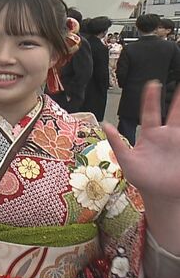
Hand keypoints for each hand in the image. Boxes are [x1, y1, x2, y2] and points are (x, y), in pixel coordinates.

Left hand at [103, 81, 179, 200]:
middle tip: (179, 83)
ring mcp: (178, 143)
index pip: (150, 112)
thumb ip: (117, 143)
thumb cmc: (141, 177)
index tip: (152, 84)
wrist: (158, 194)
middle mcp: (166, 135)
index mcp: (150, 135)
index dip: (150, 98)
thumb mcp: (126, 160)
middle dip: (177, 98)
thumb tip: (105, 124)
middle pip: (174, 112)